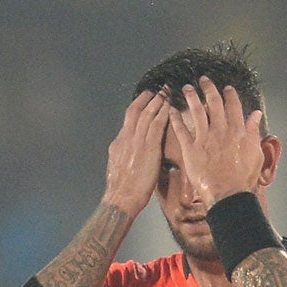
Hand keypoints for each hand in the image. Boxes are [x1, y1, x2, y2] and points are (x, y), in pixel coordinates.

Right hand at [103, 91, 170, 214]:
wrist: (121, 197)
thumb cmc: (121, 189)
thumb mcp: (118, 165)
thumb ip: (123, 153)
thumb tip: (126, 149)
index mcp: (120, 141)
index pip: (129, 118)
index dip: (138, 105)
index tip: (145, 97)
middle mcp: (127, 137)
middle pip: (137, 110)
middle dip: (148, 98)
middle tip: (157, 88)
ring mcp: (137, 141)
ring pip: (147, 114)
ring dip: (157, 101)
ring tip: (165, 92)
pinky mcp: (148, 148)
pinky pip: (156, 125)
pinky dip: (163, 114)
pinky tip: (169, 107)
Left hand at [171, 78, 266, 203]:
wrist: (228, 195)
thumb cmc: (244, 178)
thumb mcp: (255, 153)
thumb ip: (254, 132)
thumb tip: (256, 115)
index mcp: (237, 130)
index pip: (233, 106)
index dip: (229, 94)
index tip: (226, 88)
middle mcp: (220, 130)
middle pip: (213, 103)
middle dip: (208, 89)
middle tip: (203, 80)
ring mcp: (204, 139)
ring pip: (196, 112)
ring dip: (191, 97)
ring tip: (186, 88)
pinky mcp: (191, 150)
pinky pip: (181, 130)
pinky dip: (176, 119)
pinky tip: (171, 110)